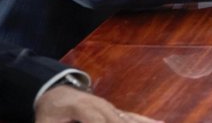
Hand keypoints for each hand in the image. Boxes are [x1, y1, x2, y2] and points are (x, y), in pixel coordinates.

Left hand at [35, 85, 161, 122]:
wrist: (55, 92)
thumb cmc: (49, 111)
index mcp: (81, 107)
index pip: (96, 121)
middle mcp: (100, 105)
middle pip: (117, 121)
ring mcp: (109, 107)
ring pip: (128, 118)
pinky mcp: (114, 111)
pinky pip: (132, 116)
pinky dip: (145, 120)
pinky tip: (161, 122)